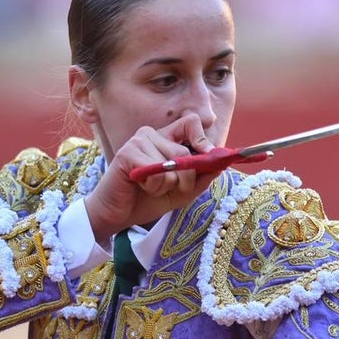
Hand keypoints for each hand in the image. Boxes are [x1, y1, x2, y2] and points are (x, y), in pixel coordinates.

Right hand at [84, 114, 222, 243]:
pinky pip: (158, 172)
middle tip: (168, 190)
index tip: (207, 159)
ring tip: (149, 187)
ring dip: (166, 186)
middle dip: (185, 180)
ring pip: (173, 164)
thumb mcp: (181, 192)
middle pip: (185, 151)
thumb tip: (221, 164)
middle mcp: (152, 134)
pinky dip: (154, 187)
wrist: (117, 215)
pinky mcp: (128, 153)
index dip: (202, 139)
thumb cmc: (146, 200)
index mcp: (165, 138)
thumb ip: (200, 178)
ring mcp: (138, 140)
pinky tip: (140, 186)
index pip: (191, 122)